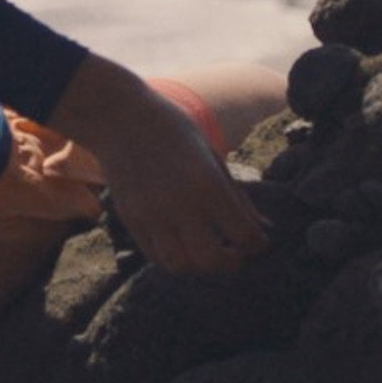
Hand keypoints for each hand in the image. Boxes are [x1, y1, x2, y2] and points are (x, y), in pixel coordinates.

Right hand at [49, 54, 268, 277]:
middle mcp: (179, 204)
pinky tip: (182, 245)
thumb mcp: (212, 153)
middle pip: (213, 261)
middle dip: (231, 264)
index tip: (256, 241)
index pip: (244, 236)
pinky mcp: (130, 219)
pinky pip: (155, 256)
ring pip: (181, 266)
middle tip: (234, 253)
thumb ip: (236, 195)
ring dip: (199, 266)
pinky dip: (174, 259)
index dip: (257, 245)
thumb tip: (262, 228)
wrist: (118, 115)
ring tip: (206, 252)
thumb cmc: (172, 128)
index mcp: (207, 183)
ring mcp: (151, 214)